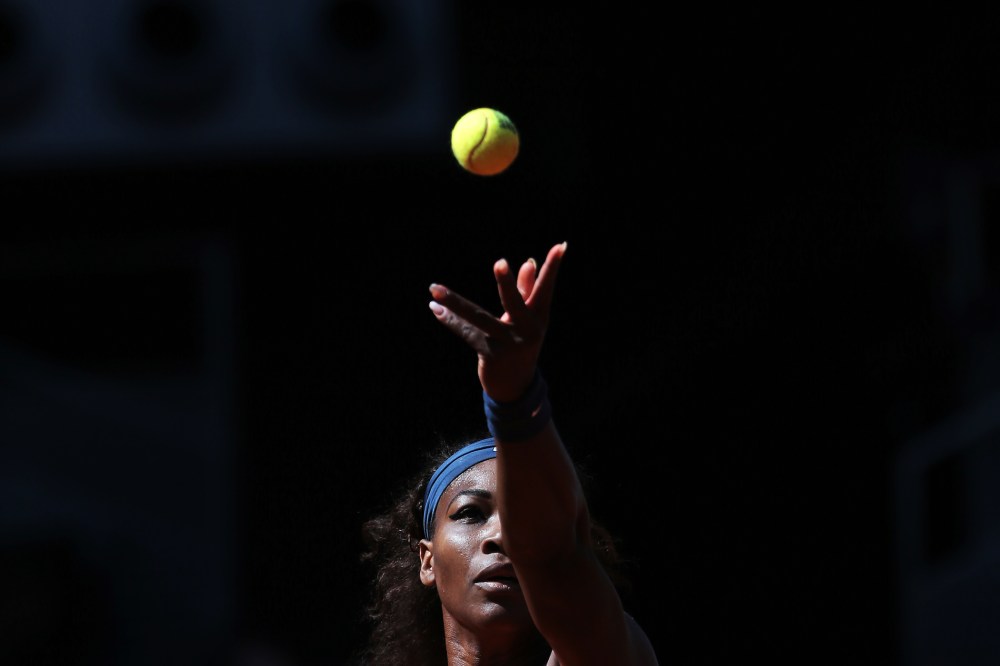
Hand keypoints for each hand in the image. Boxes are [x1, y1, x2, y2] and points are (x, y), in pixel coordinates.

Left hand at [429, 242, 566, 402]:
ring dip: (455, 303)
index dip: (552, 267)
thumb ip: (526, 290)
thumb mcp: (527, 318)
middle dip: (506, 283)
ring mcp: (508, 343)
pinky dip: (451, 321)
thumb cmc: (522, 341)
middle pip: (514, 302)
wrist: (515, 384)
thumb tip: (528, 262)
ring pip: (478, 318)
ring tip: (434, 288)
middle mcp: (527, 329)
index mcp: (538, 316)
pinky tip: (435, 308)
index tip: (561, 245)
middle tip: (500, 262)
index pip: (545, 287)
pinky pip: (467, 333)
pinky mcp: (490, 354)